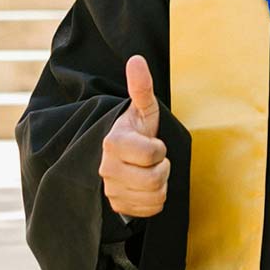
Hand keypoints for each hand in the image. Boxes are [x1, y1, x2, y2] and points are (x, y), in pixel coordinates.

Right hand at [99, 54, 169, 217]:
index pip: (152, 153)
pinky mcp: (117, 206)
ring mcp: (110, 189)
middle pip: (154, 179)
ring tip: (150, 172)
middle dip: (162, 168)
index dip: (160, 149)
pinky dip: (155, 200)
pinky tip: (147, 188)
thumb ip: (142, 87)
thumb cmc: (137, 131)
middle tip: (154, 160)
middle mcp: (106, 168)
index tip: (153, 144)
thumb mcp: (143, 110)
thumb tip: (137, 59)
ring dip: (160, 184)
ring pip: (154, 196)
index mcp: (113, 142)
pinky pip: (150, 210)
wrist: (122, 158)